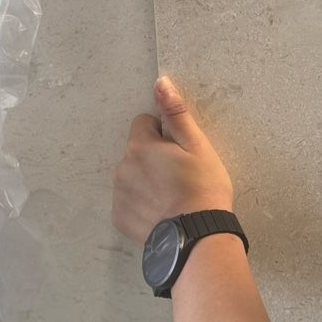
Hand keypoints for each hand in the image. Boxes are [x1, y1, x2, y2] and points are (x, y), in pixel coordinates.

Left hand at [112, 76, 234, 246]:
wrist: (197, 238)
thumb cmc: (202, 189)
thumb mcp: (197, 146)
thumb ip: (175, 113)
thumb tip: (160, 82)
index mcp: (140, 146)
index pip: (144, 123)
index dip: (164, 134)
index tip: (180, 152)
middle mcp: (122, 168)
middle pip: (137, 151)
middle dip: (153, 157)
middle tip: (179, 176)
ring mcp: (119, 195)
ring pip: (132, 176)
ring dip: (146, 180)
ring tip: (172, 196)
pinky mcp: (119, 218)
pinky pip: (129, 201)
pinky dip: (142, 204)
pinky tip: (163, 212)